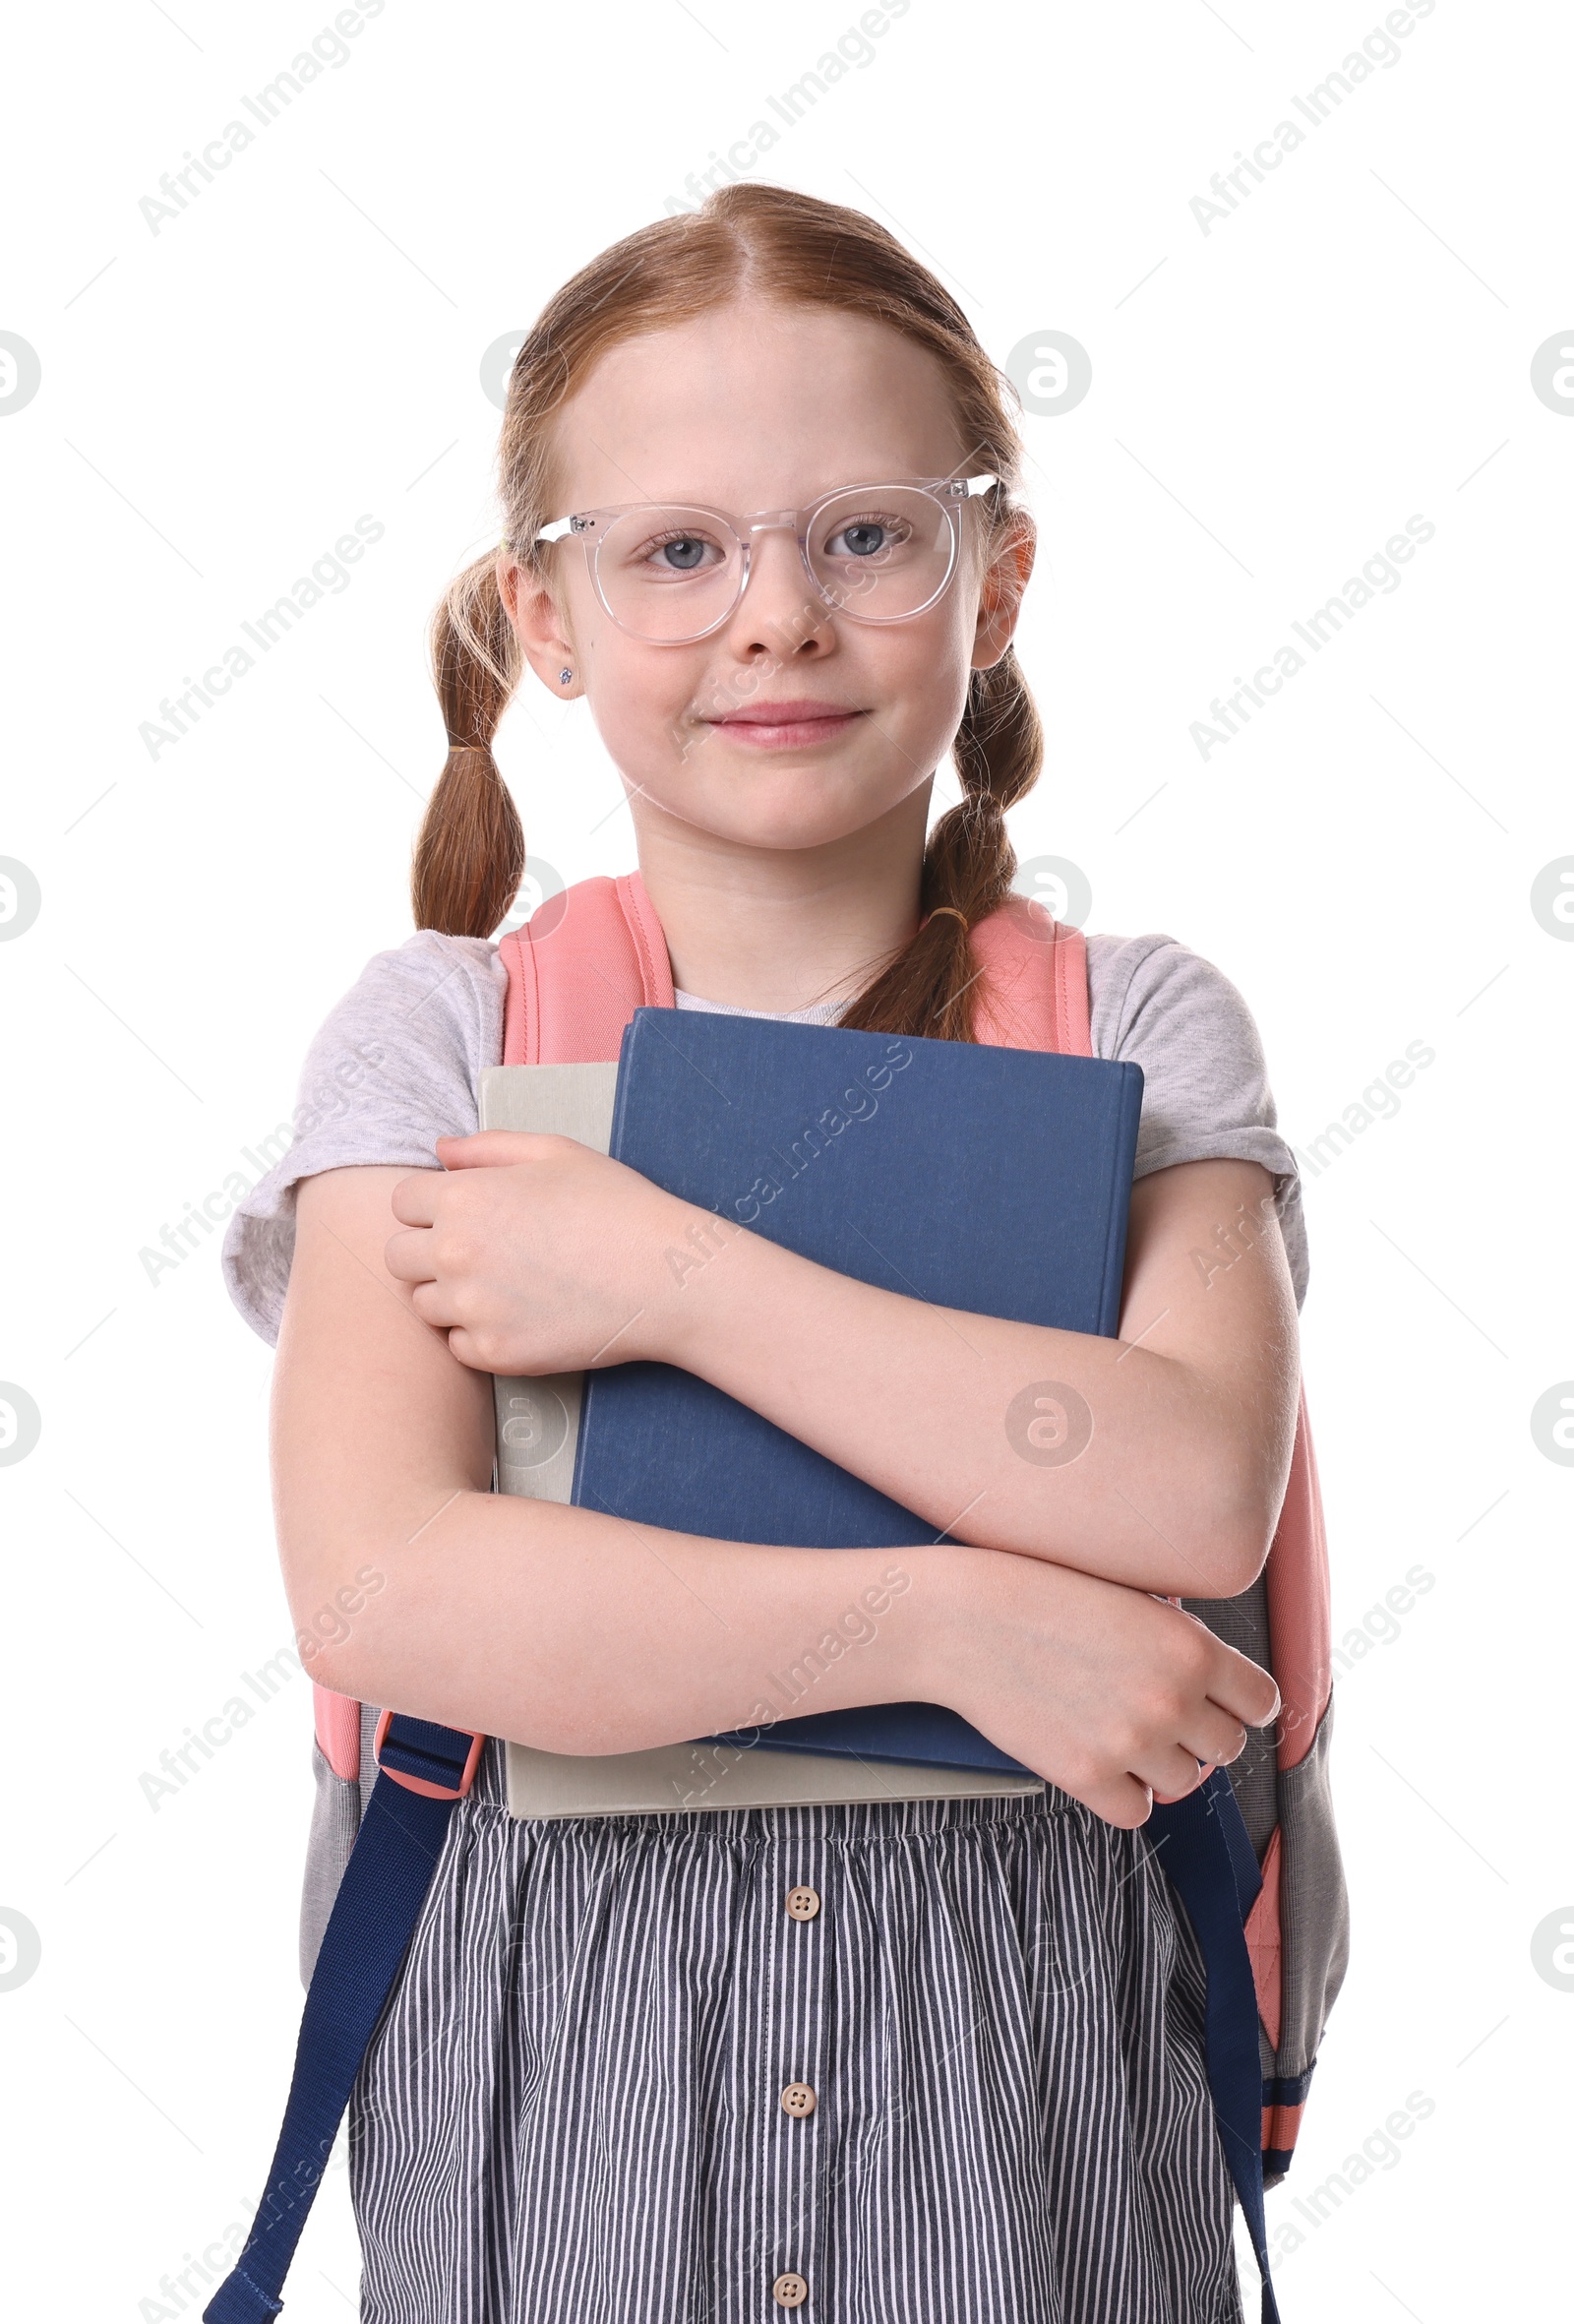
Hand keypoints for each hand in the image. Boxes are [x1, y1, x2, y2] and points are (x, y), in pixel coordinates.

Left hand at [385, 1131, 695, 1374]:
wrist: (666, 1277)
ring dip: (450, 1295)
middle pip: (398, 1257)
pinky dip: (479, 1334)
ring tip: (503, 1285)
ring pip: (423, 1305)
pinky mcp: (496, 1352)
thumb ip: (488, 1148)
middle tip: (478, 1253)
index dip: (431, 1206)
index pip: (401, 1203)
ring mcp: (473, 1308)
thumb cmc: (617, 1205)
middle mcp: (456, 1253)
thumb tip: (440, 1151)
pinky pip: (458, 1346)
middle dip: (427, 1252)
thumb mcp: (556, 1153)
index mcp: (464, 1197)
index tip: (464, 1214)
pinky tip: (520, 1315)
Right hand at [928, 1548, 1280, 1828]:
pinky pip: (1136, 1811)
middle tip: (1160, 1712)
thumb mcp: (1130, 1599)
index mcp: (1191, 1648)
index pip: (1262, 1701)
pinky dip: (1123, 1793)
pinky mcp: (1086, 1777)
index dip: (1240, 1701)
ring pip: (1184, 1781)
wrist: (965, 1621)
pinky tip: (1099, 1759)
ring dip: (1160, 1763)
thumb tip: (1214, 1681)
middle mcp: (1171, 1699)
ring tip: (1121, 1730)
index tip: (1221, 1701)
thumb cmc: (1039, 1595)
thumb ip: (1180, 1642)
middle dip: (1199, 1732)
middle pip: (1227, 1747)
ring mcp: (1130, 1743)